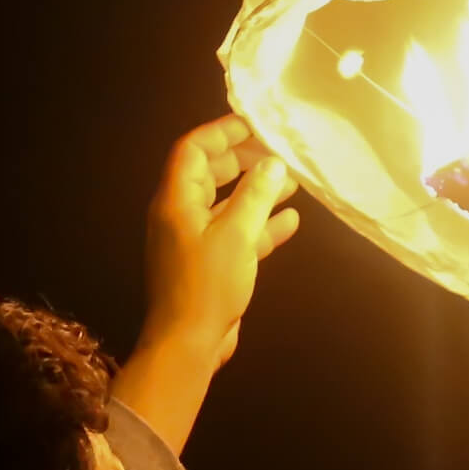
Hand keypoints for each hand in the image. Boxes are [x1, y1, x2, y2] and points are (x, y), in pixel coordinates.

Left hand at [139, 113, 299, 371]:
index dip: (222, 132)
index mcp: (176, 200)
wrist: (188, 344)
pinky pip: (235, 234)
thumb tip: (273, 163)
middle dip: (243, 160)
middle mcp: (181, 214)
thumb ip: (255, 195)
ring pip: (226, 204)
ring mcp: (195, 241)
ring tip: (292, 182)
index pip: (193, 150)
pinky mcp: (210, 264)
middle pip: (210, 173)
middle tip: (277, 152)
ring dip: (256, 192)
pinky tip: (290, 221)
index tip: (255, 125)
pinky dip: (259, 225)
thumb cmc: (207, 284)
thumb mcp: (236, 235)